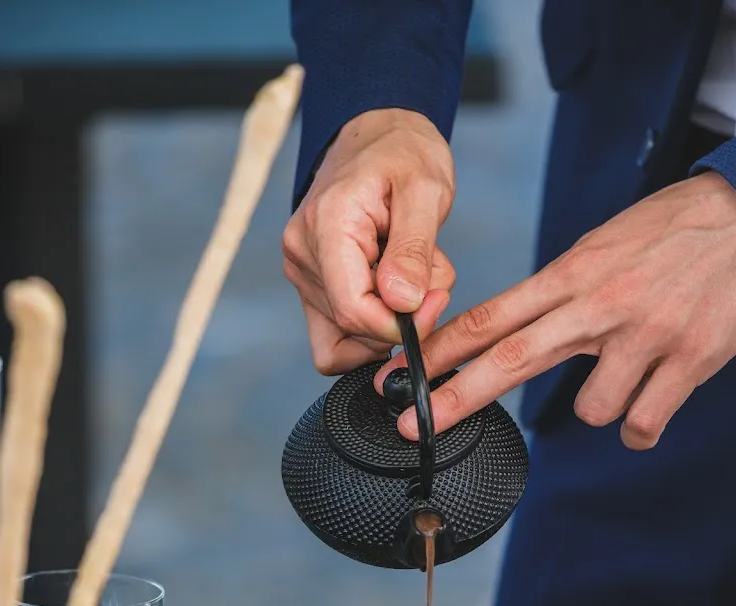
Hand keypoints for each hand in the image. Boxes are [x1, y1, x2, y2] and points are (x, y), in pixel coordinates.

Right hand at [282, 108, 455, 374]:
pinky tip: (395, 295)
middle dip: (402, 319)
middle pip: (352, 328)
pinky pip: (334, 340)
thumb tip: (401, 303)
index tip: (433, 303)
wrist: (377, 135)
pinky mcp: (311, 287)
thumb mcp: (425, 190)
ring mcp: (302, 274)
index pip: (352, 311)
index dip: (398, 326)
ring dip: (391, 319)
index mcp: (327, 227)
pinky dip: (371, 330)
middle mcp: (302, 254)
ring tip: (413, 273)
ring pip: (348, 338)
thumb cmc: (403, 154)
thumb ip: (413, 250)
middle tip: (432, 278)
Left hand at [377, 172, 735, 448]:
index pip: (493, 314)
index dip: (443, 348)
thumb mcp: (604, 245)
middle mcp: (599, 305)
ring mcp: (643, 336)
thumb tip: (516, 331)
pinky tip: (646, 414)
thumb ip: (560, 290)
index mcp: (573, 273)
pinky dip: (639, 429)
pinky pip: (642, 423)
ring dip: (599, 406)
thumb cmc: (676, 229)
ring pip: (590, 407)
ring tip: (627, 378)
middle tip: (415, 425)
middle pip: (511, 359)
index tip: (404, 370)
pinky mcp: (687, 362)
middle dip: (456, 398)